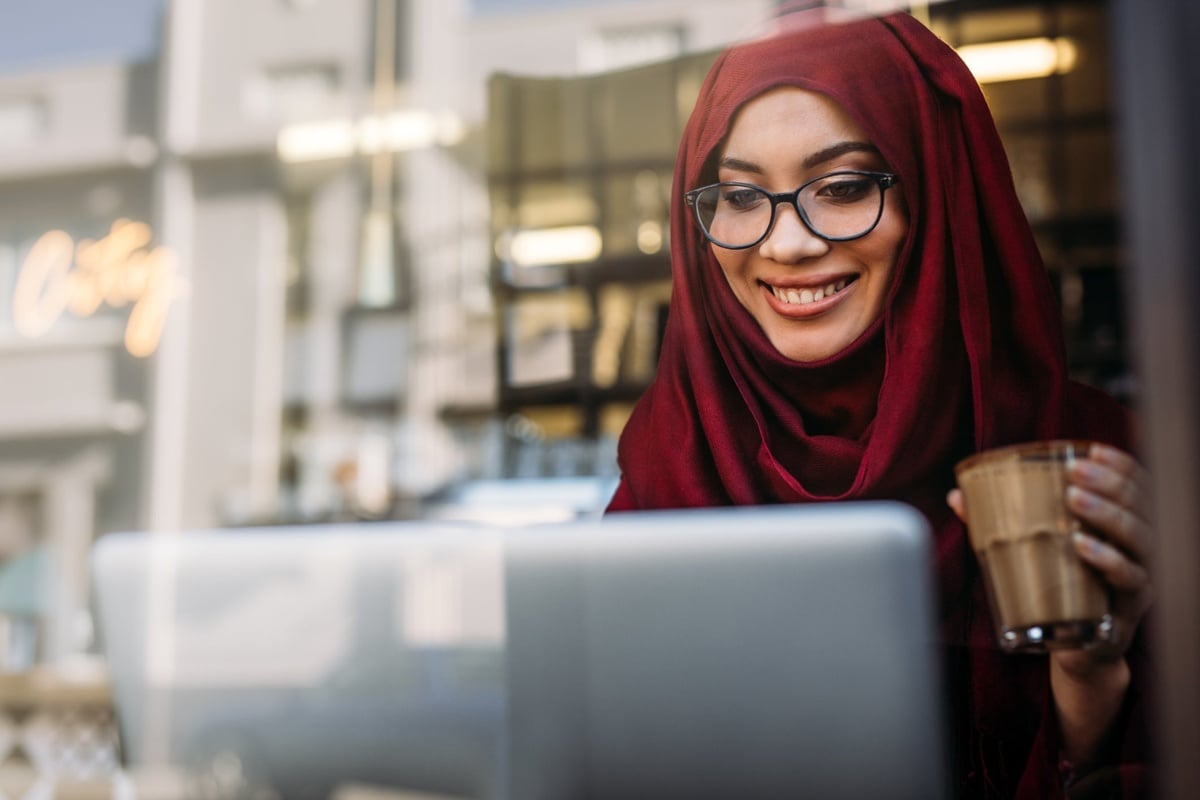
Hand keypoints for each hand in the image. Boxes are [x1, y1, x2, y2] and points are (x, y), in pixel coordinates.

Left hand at [946, 443, 1152, 667]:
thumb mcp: (1033, 549)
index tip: (1092, 450)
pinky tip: (1082, 547)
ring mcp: (1140, 575)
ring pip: (1140, 537)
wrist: (1077, 646)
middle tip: (1075, 471)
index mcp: (1120, 525)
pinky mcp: (1132, 606)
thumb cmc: (1059, 586)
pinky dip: (1109, 560)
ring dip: (1107, 514)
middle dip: (1108, 482)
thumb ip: (999, 522)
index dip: (1119, 464)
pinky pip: (1132, 578)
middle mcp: (1139, 546)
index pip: (1133, 485)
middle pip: (1138, 505)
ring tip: (1075, 501)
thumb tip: (957, 497)